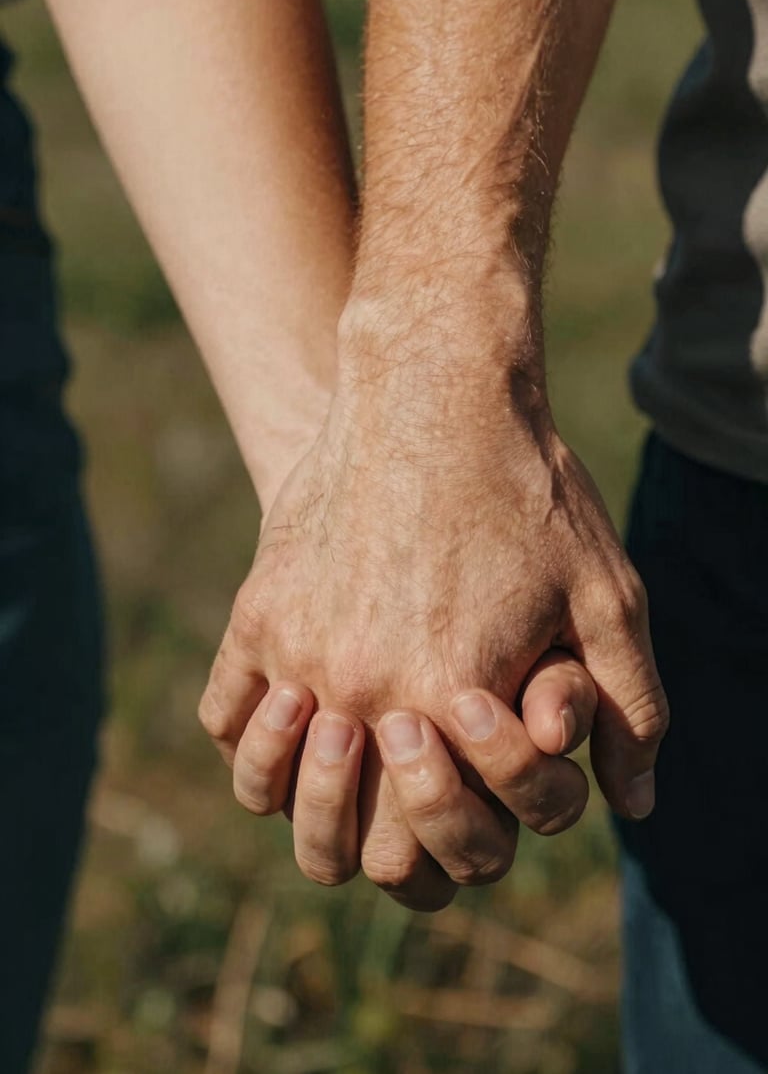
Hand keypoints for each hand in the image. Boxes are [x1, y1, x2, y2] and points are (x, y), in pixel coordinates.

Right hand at [199, 353, 666, 902]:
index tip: (476, 802)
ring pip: (269, 794)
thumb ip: (630, 710)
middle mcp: (361, 688)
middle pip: (340, 848)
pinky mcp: (259, 608)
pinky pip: (224, 713)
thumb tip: (635, 804)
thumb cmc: (530, 489)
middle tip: (409, 807)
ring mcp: (297, 649)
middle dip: (382, 852)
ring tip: (347, 766)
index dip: (457, 851)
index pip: (429, 850)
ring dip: (305, 806)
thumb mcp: (606, 593)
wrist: (435, 386)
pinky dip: (250, 739)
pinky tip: (293, 716)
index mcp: (450, 698)